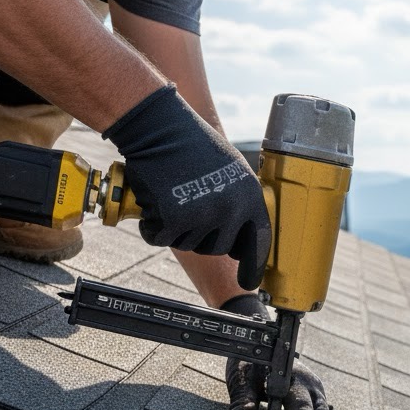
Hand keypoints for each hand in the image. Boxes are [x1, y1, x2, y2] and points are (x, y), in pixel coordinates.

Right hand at [103, 85, 270, 288]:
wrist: (159, 127)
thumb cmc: (192, 145)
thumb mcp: (231, 171)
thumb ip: (241, 203)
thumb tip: (245, 240)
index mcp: (249, 198)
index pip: (258, 242)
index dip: (253, 266)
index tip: (249, 282)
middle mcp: (230, 210)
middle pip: (219, 248)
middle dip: (202, 235)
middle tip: (189, 207)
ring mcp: (202, 216)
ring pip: (189, 245)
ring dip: (177, 228)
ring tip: (173, 195)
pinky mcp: (173, 219)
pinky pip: (161, 238)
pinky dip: (152, 226)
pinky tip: (153, 202)